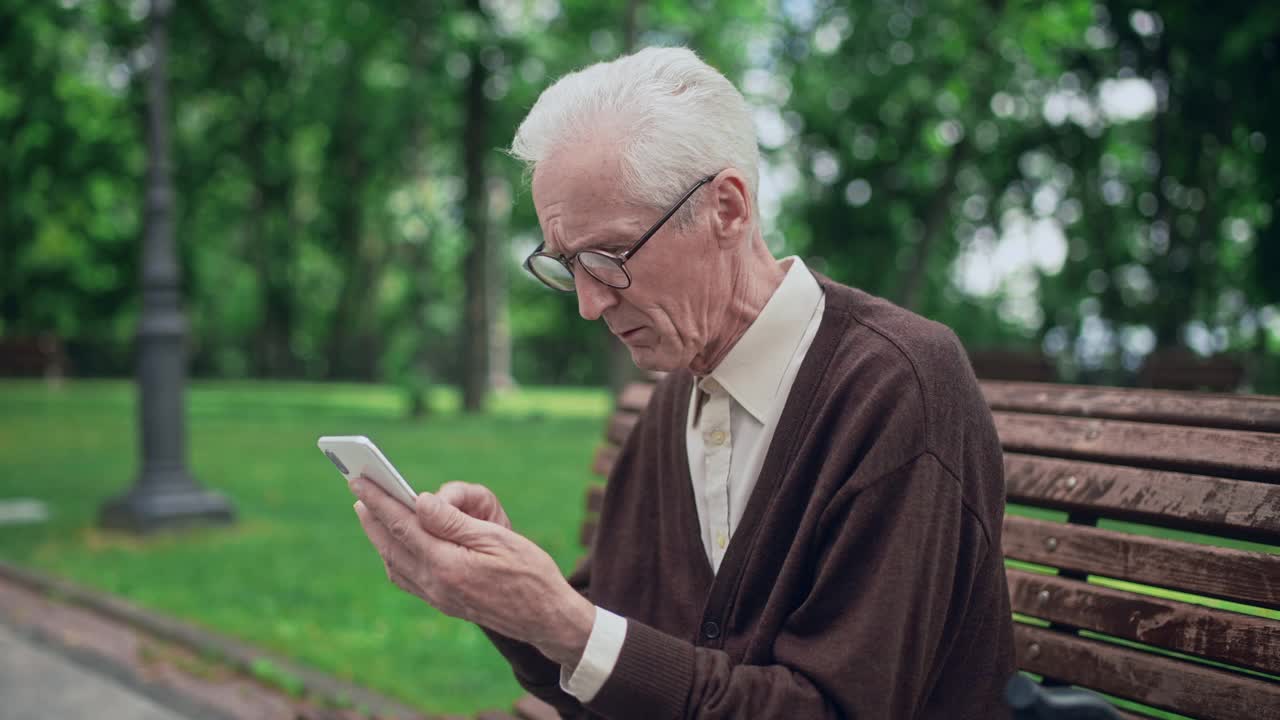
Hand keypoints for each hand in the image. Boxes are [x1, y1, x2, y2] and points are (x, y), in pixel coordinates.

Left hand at [348, 476, 593, 668]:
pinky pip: (407, 578)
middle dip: (371, 516)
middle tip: (356, 490)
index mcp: (446, 564)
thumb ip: (452, 522)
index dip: (379, 500)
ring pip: (395, 563)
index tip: (358, 481)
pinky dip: (393, 557)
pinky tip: (395, 546)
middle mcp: (435, 584)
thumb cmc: (529, 571)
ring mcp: (437, 597)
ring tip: (370, 513)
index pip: (402, 525)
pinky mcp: (444, 602)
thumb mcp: (495, 538)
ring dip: (379, 536)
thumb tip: (419, 501)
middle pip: (391, 545)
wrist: (546, 618)